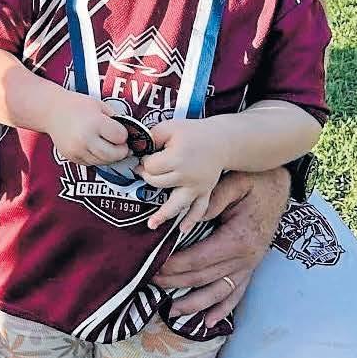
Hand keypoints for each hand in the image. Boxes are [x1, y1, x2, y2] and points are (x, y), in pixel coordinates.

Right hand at [43, 89, 130, 167]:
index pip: (120, 137)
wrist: (51, 111)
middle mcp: (86, 138)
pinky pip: (91, 163)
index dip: (124, 135)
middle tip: (122, 145)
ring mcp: (77, 150)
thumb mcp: (99, 105)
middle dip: (121, 151)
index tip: (121, 131)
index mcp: (95, 123)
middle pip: (114, 154)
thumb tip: (129, 134)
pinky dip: (97, 158)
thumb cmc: (77, 105)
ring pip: (103, 162)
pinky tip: (95, 147)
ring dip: (110, 156)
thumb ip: (115, 119)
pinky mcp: (72, 157)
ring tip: (109, 146)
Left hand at [140, 117, 232, 231]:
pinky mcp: (205, 192)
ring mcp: (197, 187)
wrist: (222, 140)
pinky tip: (182, 230)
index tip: (146, 155)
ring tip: (151, 225)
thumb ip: (150, 137)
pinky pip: (199, 209)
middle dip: (148, 177)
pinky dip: (192, 220)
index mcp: (178, 158)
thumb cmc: (192, 132)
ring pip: (177, 203)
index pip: (150, 167)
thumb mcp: (168, 127)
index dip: (143, 161)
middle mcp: (187, 175)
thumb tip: (134, 148)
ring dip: (163, 215)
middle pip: (158, 183)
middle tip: (146, 169)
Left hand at [155, 166, 292, 318]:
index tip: (154, 267)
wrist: (280, 186)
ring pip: (219, 292)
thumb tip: (188, 219)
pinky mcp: (251, 267)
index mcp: (238, 239)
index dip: (175, 266)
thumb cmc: (255, 182)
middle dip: (176, 283)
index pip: (200, 259)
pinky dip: (223, 309)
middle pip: (204, 278)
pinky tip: (209, 321)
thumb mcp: (235, 183)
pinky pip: (237, 293)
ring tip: (172, 310)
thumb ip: (212, 199)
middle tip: (150, 283)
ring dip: (195, 303)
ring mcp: (249, 265)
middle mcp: (245, 258)